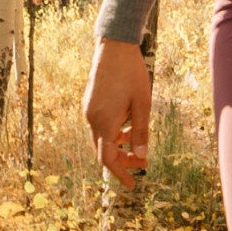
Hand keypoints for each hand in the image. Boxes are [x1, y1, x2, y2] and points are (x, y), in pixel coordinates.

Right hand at [84, 40, 150, 187]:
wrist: (114, 46)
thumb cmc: (131, 73)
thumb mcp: (143, 104)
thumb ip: (141, 132)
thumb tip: (141, 157)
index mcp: (104, 122)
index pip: (108, 159)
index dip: (120, 173)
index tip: (133, 184)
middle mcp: (91, 118)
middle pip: (103, 151)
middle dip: (121, 161)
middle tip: (141, 163)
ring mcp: (88, 110)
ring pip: (101, 138)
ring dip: (118, 146)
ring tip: (137, 142)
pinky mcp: (90, 102)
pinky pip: (100, 126)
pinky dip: (113, 133)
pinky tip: (128, 125)